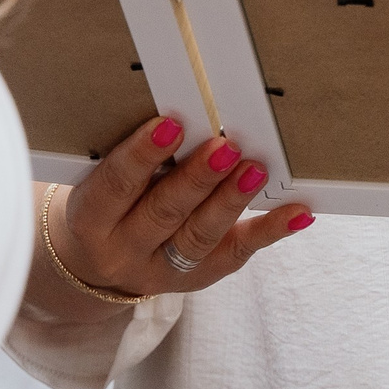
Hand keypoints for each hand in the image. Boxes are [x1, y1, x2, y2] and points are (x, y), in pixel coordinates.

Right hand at [38, 115, 310, 319]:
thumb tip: (183, 111)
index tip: (170, 124)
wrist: (97, 264)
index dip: (141, 155)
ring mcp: (162, 270)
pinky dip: (270, 231)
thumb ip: (131, 156)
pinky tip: (298, 212)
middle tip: (225, 145)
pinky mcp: (199, 277)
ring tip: (256, 169)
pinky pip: (237, 253)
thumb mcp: (100, 180)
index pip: (115, 186)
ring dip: (231, 200)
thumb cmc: (107, 202)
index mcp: (91, 219)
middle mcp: (123, 250)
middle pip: (163, 213)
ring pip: (200, 235)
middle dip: (197, 178)